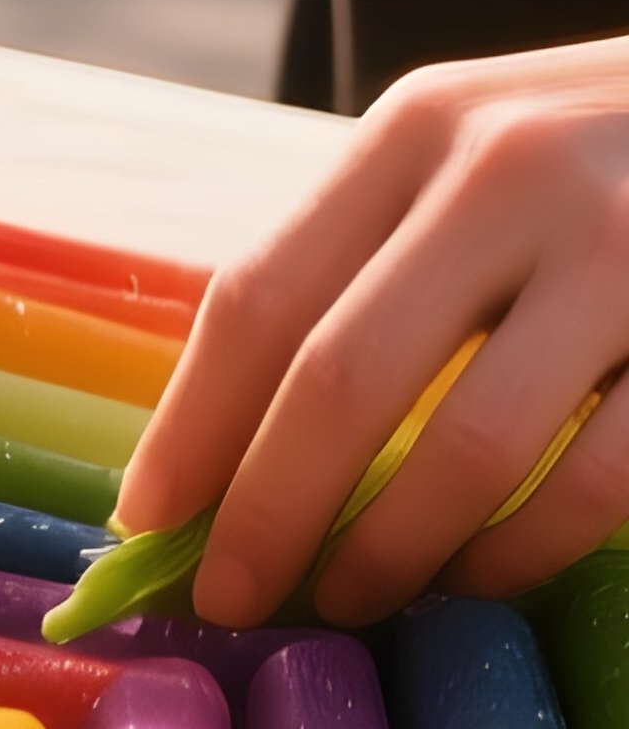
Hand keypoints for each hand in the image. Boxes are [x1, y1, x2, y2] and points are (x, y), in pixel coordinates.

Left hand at [115, 37, 628, 625]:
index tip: (146, 515)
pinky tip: (477, 575)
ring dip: (389, 550)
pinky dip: (521, 550)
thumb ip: (362, 260)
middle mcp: (507, 174)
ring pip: (469, 445)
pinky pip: (594, 480)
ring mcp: (620, 250)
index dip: (191, 422)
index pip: (260, 294)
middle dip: (267, 509)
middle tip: (229, 596)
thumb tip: (221, 437)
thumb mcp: (465, 156)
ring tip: (345, 599)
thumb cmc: (593, 153)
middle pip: (340, 376)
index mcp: (415, 129)